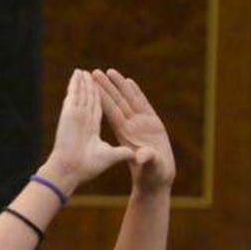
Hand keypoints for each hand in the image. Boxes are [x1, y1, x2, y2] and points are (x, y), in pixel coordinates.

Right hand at [40, 69, 133, 195]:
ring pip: (83, 94)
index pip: (105, 109)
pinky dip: (74, 84)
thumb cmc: (87, 168)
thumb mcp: (111, 157)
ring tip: (82, 71)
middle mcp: (86, 121)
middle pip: (94, 99)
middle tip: (96, 73)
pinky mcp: (70, 114)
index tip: (111, 88)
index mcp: (95, 130)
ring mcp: (77, 116)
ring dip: (84, 82)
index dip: (107, 98)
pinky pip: (73, 95)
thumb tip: (137, 155)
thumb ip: (123, 153)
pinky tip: (76, 75)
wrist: (70, 171)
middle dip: (96, 86)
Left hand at [92, 68, 174, 193]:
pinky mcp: (151, 122)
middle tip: (94, 72)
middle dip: (106, 87)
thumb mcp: (148, 166)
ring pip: (128, 100)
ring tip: (110, 71)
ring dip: (119, 86)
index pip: (112, 112)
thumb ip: (145, 159)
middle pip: (117, 102)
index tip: (93, 85)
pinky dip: (135, 92)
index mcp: (125, 134)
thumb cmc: (151, 174)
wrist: (158, 178)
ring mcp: (140, 123)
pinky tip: (129, 82)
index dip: (103, 97)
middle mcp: (130, 126)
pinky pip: (142, 104)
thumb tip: (140, 157)